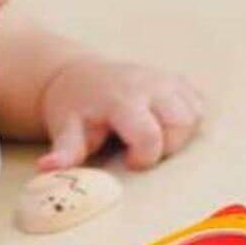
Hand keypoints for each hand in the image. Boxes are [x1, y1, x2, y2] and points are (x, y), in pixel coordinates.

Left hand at [37, 56, 206, 172]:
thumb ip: (64, 152)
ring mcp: (166, 79)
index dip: (143, 158)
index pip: (150, 136)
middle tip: (140, 148)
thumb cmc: (73, 107)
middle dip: (166, 147)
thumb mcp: (65, 128)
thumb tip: (47, 169)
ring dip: (179, 134)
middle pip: (180, 125)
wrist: (78, 75)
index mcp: (123, 99)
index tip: (127, 161)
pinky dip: (188, 118)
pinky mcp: (177, 80)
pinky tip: (163, 123)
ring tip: (151, 135)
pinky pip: (198, 103)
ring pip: (194, 114)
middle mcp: (150, 85)